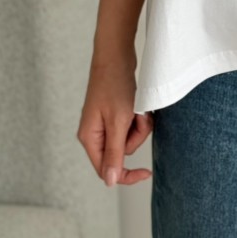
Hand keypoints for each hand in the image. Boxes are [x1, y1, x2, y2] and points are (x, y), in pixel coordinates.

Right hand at [76, 55, 153, 186]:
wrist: (117, 55)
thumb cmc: (114, 85)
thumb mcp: (117, 122)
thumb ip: (114, 153)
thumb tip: (109, 181)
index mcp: (90, 138)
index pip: (106, 170)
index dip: (126, 175)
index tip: (146, 173)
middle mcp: (95, 133)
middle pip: (122, 152)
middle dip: (136, 136)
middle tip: (138, 117)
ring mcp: (105, 123)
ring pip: (130, 138)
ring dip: (140, 124)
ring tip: (138, 108)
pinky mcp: (116, 114)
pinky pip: (132, 125)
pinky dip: (139, 117)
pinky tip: (139, 105)